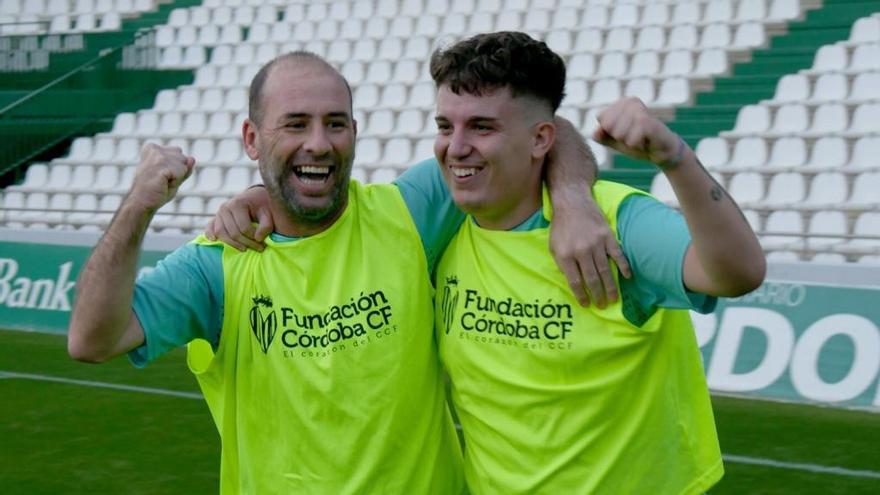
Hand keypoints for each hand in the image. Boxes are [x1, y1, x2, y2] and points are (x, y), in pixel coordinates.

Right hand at [129, 143, 193, 211]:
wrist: (141, 203)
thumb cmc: (156, 191)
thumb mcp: (173, 176)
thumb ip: (185, 167)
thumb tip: (192, 158)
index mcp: (153, 148)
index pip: (180, 156)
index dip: (175, 170)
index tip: (161, 176)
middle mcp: (155, 148)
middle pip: (184, 159)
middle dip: (178, 173)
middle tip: (162, 181)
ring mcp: (157, 155)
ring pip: (184, 166)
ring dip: (177, 178)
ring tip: (162, 183)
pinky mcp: (161, 164)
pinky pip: (182, 172)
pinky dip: (176, 182)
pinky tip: (162, 185)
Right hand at [205, 185, 273, 250]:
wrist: (256, 197)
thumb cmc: (264, 207)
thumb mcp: (270, 213)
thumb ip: (267, 225)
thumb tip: (257, 238)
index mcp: (238, 203)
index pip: (244, 228)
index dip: (254, 238)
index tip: (263, 243)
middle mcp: (225, 207)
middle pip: (233, 233)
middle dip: (246, 243)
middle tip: (259, 248)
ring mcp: (219, 213)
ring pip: (221, 233)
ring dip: (233, 244)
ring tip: (245, 249)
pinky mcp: (215, 218)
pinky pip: (210, 228)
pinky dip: (210, 234)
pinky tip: (214, 240)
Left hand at [550, 194, 630, 308]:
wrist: (572, 202)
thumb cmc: (561, 227)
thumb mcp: (553, 246)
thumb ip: (561, 264)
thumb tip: (573, 282)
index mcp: (566, 255)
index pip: (575, 282)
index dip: (581, 296)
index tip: (586, 304)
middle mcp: (581, 251)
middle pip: (592, 279)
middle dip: (598, 295)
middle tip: (602, 306)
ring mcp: (596, 243)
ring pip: (605, 270)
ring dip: (611, 287)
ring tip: (614, 299)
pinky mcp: (607, 236)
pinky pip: (618, 255)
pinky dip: (623, 267)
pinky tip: (627, 277)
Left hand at [593, 98, 680, 166]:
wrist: (662, 152)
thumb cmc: (638, 143)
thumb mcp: (616, 141)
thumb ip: (602, 136)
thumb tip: (594, 132)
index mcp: (621, 102)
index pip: (601, 118)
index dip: (610, 132)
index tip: (624, 133)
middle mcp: (631, 101)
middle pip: (608, 125)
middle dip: (618, 137)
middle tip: (632, 137)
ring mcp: (641, 110)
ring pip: (619, 132)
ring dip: (628, 142)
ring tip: (639, 139)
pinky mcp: (650, 122)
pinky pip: (631, 139)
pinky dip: (635, 145)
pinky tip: (645, 142)